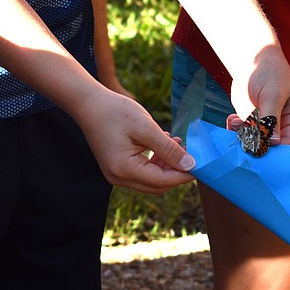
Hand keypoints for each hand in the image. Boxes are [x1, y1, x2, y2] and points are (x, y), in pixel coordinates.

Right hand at [73, 90, 194, 193]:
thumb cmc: (115, 112)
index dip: (184, 175)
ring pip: (151, 180)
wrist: (87, 104)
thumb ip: (168, 149)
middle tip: (191, 152)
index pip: (163, 181)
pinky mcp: (116, 168)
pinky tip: (164, 144)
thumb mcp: (146, 127)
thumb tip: (190, 165)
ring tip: (177, 143)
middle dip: (177, 172)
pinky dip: (156, 163)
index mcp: (125, 169)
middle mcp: (119, 178)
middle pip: (158, 185)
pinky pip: (142, 172)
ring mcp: (116, 175)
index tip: (202, 164)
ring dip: (167, 166)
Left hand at [229, 45, 289, 145]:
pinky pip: (242, 136)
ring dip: (242, 137)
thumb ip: (271, 119)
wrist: (252, 62)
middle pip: (272, 148)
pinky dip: (235, 131)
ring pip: (254, 143)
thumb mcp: (272, 94)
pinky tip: (232, 119)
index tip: (258, 148)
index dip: (275, 151)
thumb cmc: (269, 73)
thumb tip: (272, 143)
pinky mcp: (251, 125)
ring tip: (236, 121)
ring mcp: (265, 127)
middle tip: (243, 133)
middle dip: (255, 144)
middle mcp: (283, 128)